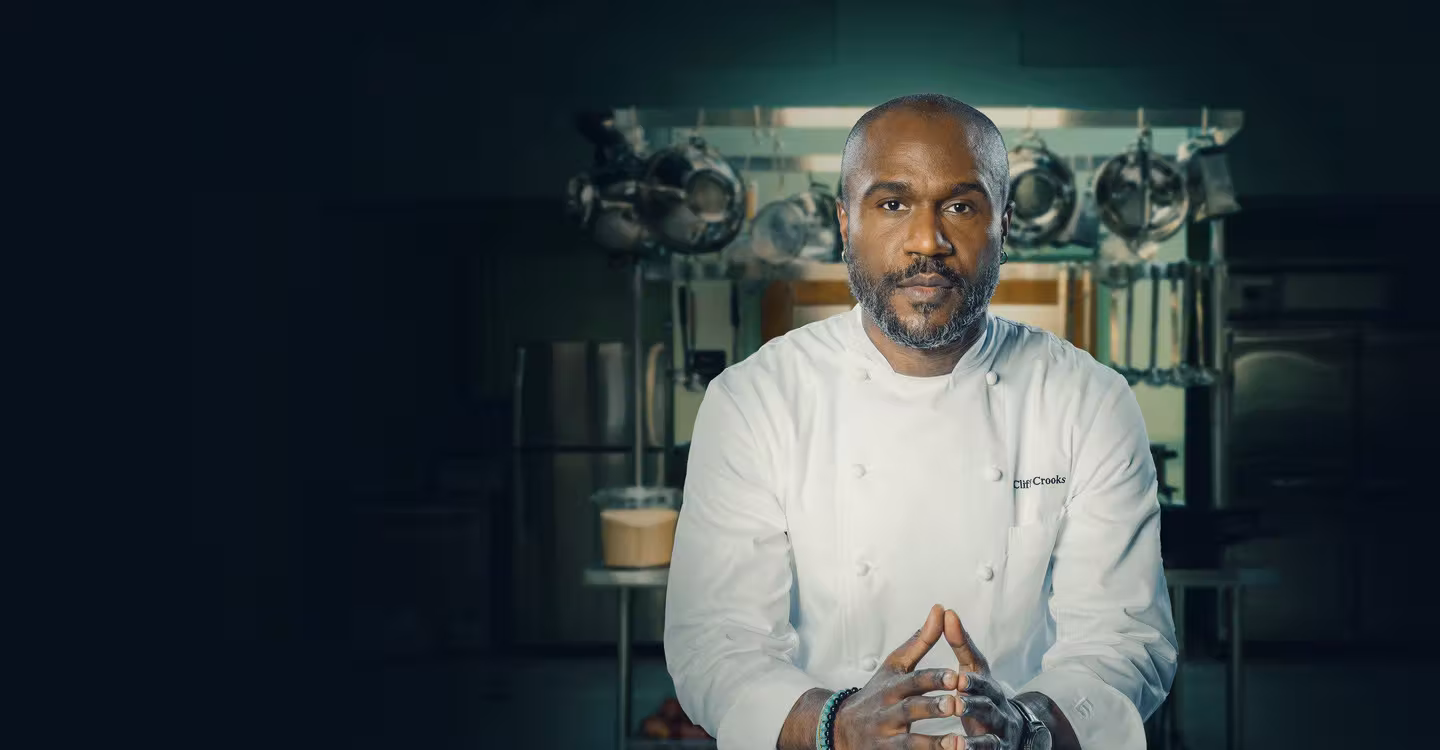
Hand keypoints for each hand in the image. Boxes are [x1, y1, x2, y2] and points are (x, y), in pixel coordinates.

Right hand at [830, 604, 965, 749]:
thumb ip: (920, 642)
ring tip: (958, 743)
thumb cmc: (876, 694)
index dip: (934, 679)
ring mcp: (885, 738)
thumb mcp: (894, 667)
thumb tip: (941, 609)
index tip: (956, 676)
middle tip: (956, 705)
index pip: (914, 681)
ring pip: (910, 742)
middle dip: (932, 708)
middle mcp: (887, 712)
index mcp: (892, 688)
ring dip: (934, 744)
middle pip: (910, 709)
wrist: (840, 729)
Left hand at [943, 609, 1023, 749]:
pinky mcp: (1000, 747)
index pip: (981, 678)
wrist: (1013, 728)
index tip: (958, 678)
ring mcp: (1001, 730)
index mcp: (988, 686)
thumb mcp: (973, 669)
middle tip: (958, 704)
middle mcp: (998, 707)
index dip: (972, 679)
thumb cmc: (983, 695)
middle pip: (988, 705)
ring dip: (975, 736)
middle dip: (974, 704)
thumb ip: (960, 644)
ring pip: (991, 732)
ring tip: (958, 742)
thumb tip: (946, 611)